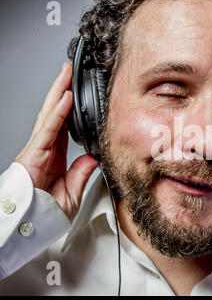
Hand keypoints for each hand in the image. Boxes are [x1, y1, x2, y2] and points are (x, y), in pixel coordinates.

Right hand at [15, 63, 97, 221]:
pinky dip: (58, 112)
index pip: (63, 126)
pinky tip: (66, 97)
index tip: (77, 95)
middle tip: (69, 73)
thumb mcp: (72, 192)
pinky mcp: (33, 153)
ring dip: (59, 93)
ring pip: (50, 115)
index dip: (70, 109)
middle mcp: (44, 149)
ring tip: (66, 75)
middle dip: (62, 92)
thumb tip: (93, 158)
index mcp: (53, 157)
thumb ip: (81, 173)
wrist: (29, 227)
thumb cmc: (46, 213)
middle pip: (55, 114)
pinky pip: (49, 128)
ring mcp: (37, 149)